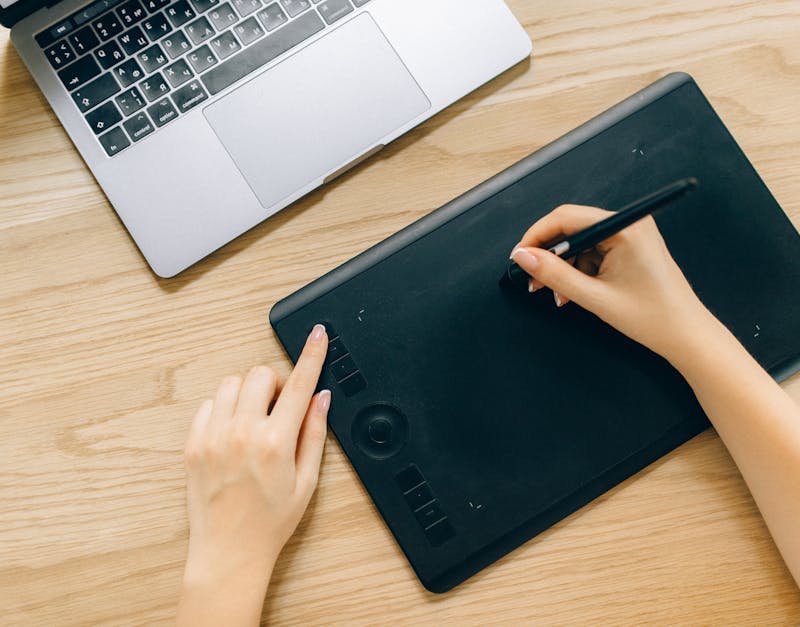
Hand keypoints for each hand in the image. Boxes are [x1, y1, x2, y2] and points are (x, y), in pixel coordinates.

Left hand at [177, 324, 329, 626]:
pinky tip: (233, 431)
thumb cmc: (270, 522)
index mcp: (275, 442)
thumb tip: (320, 398)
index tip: (317, 335)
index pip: (298, 383)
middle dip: (275, 382)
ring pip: (231, 383)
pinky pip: (208, 404)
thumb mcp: (306, 481)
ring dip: (248, 392)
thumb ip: (314, 433)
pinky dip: (223, 408)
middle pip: (260, 374)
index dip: (312, 354)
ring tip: (254, 420)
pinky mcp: (193, 445)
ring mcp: (213, 437)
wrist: (228, 552)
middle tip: (279, 408)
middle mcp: (242, 433)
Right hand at [510, 204, 712, 362]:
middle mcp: (629, 225)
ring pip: (579, 243)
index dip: (537, 235)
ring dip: (562, 269)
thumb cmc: (653, 317)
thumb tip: (524, 257)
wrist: (685, 335)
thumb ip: (555, 275)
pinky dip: (577, 273)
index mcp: (625, 228)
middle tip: (532, 278)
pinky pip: (592, 254)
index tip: (520, 255)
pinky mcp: (629, 249)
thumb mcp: (594, 297)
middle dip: (549, 255)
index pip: (567, 217)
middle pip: (571, 228)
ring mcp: (630, 236)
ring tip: (556, 294)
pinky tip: (572, 293)